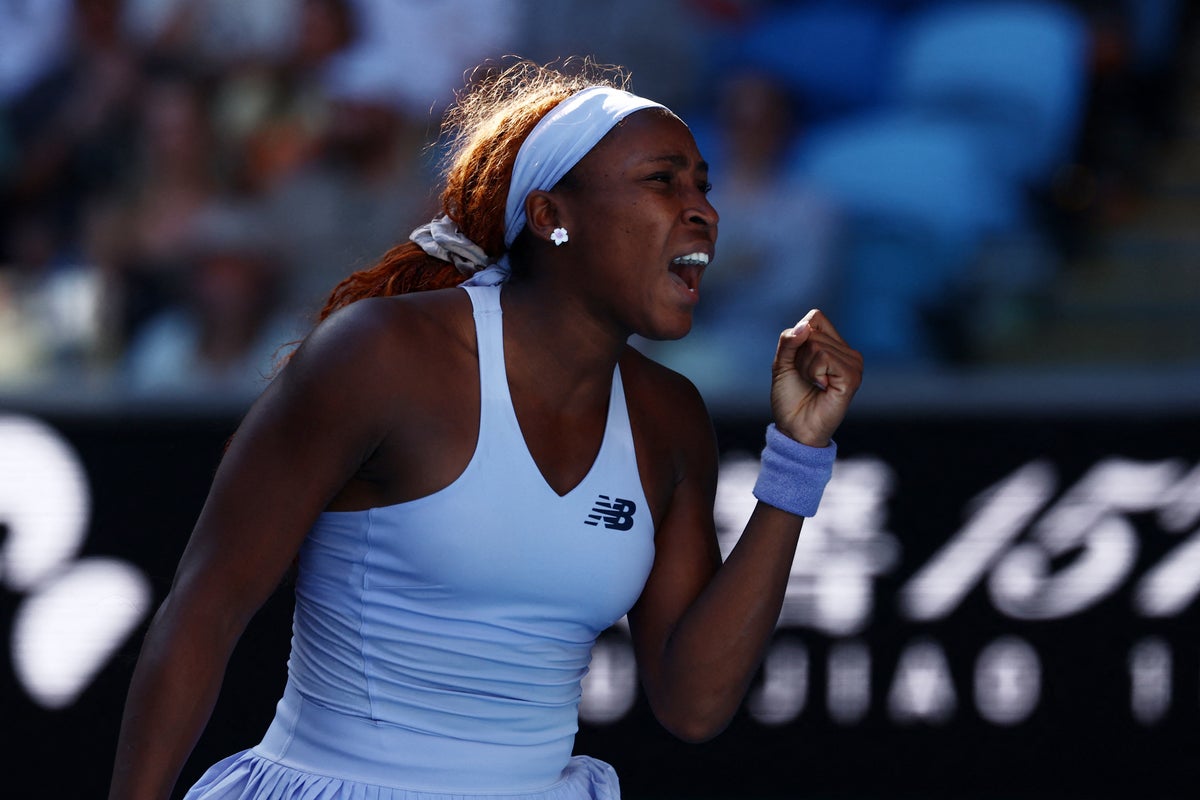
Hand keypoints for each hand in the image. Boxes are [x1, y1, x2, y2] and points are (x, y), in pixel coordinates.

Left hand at [769, 309, 862, 446]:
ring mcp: (853, 364)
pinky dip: (813, 372)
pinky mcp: (852, 376)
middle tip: (805, 378)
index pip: (816, 317)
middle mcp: (848, 352)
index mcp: (835, 345)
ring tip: (813, 384)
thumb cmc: (790, 398)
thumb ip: (789, 340)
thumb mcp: (782, 363)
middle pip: (813, 331)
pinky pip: (824, 357)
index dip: (798, 337)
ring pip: (816, 344)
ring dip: (804, 366)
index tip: (798, 362)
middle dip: (798, 356)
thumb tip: (806, 326)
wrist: (794, 428)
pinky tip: (821, 387)